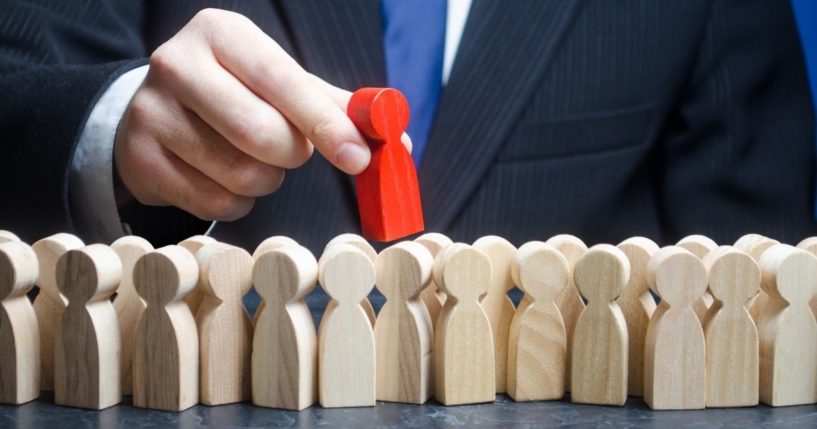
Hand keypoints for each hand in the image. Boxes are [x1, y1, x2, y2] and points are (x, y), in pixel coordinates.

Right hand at [115, 9, 399, 220]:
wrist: (157, 108)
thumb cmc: (235, 92)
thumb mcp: (278, 83)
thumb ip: (334, 106)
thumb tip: (393, 135)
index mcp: (222, 33)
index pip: (284, 82)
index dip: (326, 125)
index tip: (358, 157)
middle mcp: (176, 64)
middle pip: (262, 134)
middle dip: (292, 155)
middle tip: (292, 151)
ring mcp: (151, 112)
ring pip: (241, 174)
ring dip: (267, 180)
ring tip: (255, 161)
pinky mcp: (137, 159)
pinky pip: (214, 202)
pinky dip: (238, 201)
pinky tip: (226, 178)